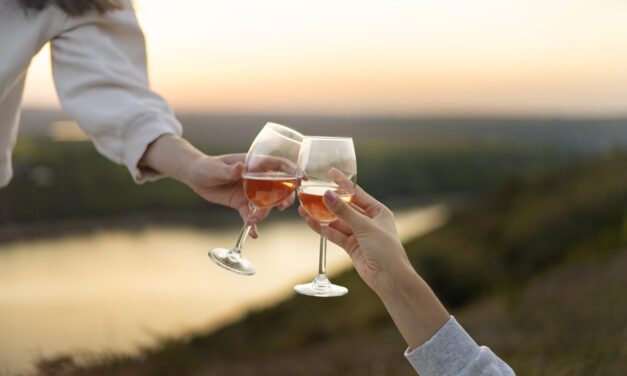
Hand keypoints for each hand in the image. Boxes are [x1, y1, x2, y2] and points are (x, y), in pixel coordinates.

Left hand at [186, 154, 295, 237]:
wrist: (194, 177)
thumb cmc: (206, 166)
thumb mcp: (216, 168)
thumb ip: (230, 170)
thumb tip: (241, 168)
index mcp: (254, 164)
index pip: (278, 165)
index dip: (292, 170)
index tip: (302, 178)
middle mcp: (256, 178)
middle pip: (278, 187)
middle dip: (285, 197)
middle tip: (283, 206)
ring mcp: (250, 192)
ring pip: (266, 204)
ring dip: (264, 214)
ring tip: (253, 222)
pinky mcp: (241, 203)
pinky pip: (251, 215)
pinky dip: (252, 224)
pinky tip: (253, 234)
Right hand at [297, 169, 409, 294]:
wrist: (389, 278)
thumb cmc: (385, 249)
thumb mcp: (364, 227)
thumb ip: (344, 212)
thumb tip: (327, 194)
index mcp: (378, 211)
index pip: (357, 193)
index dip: (343, 183)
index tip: (330, 172)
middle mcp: (368, 221)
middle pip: (344, 208)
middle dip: (327, 201)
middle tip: (310, 192)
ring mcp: (359, 234)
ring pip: (336, 222)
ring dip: (321, 216)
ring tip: (303, 208)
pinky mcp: (351, 246)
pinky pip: (334, 234)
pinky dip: (322, 229)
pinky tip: (310, 222)